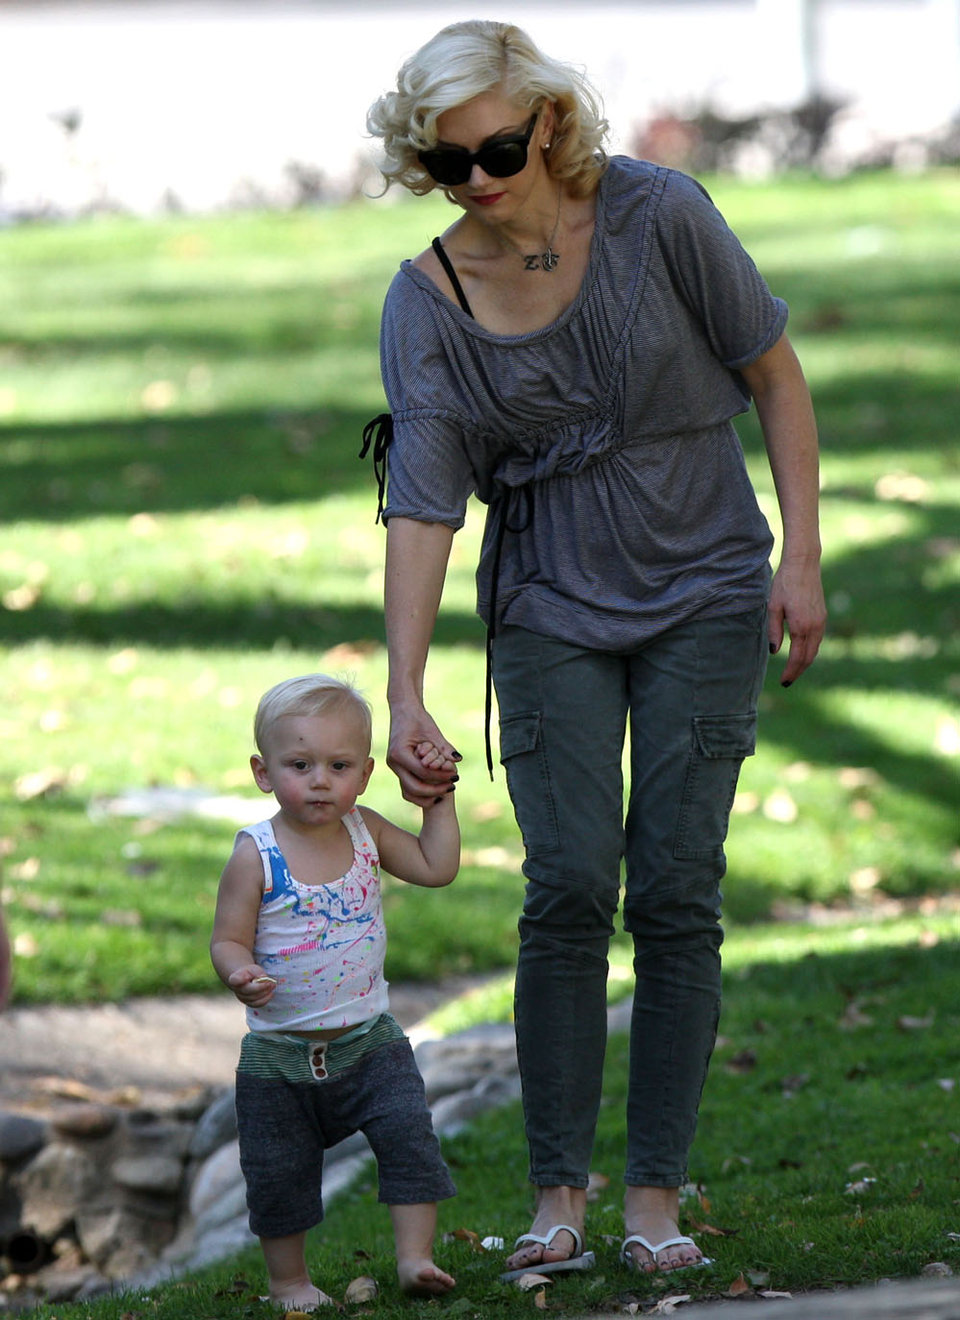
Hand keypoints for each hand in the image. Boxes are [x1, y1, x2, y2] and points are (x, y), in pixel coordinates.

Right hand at [228, 965, 276, 1007]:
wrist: (247, 979)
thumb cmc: (250, 973)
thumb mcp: (253, 969)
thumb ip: (257, 973)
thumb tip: (263, 978)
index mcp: (235, 979)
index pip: (235, 980)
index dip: (240, 979)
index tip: (247, 977)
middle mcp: (237, 990)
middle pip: (248, 990)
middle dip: (261, 987)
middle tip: (271, 982)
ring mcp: (242, 998)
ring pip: (254, 998)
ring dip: (265, 993)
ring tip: (272, 986)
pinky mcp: (249, 1003)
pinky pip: (257, 1004)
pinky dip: (265, 999)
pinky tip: (271, 993)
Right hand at [388, 703, 460, 807]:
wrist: (403, 710)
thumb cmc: (417, 718)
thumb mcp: (432, 731)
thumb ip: (444, 747)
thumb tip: (458, 760)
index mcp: (399, 753)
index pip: (423, 772)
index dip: (441, 776)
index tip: (456, 775)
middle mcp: (394, 763)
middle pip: (414, 787)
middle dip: (435, 790)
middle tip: (452, 787)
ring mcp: (394, 767)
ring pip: (409, 791)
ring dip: (427, 795)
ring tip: (445, 791)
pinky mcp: (398, 768)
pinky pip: (408, 786)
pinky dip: (421, 792)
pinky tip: (437, 790)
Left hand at [768, 558, 826, 685]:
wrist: (804, 565)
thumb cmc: (784, 583)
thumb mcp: (773, 606)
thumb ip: (774, 630)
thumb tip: (775, 651)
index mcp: (801, 626)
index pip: (797, 657)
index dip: (790, 672)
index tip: (784, 682)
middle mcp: (815, 626)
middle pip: (808, 658)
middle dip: (798, 671)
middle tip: (788, 681)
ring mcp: (821, 621)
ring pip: (815, 650)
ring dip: (805, 662)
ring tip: (794, 670)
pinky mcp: (823, 616)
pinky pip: (818, 640)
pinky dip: (810, 651)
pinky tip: (802, 653)